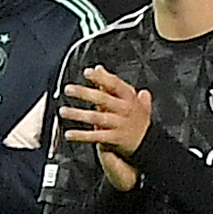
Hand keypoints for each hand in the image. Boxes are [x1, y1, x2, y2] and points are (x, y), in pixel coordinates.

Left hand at [61, 65, 150, 190]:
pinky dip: (81, 135)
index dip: (101, 78)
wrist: (149, 144)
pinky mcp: (114, 138)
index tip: (88, 72)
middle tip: (69, 90)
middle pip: (102, 99)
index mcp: (129, 98)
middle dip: (84, 93)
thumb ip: (114, 84)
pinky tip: (69, 134)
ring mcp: (119, 124)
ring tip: (64, 111)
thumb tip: (100, 68)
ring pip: (96, 117)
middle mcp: (124, 110)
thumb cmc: (137, 120)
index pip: (114, 84)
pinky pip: (95, 136)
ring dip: (78, 114)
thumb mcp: (131, 99)